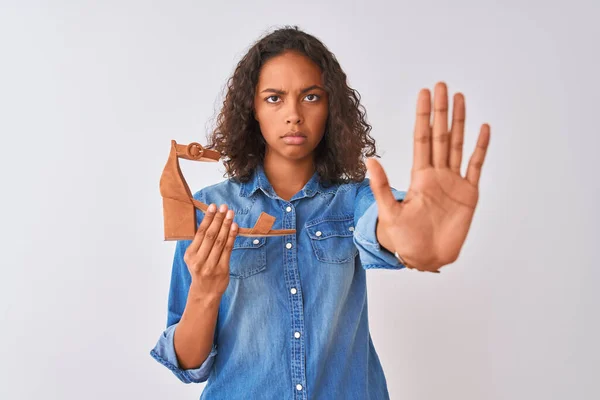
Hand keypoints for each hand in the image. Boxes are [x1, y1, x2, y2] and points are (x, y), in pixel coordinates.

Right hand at [183, 203, 237, 295]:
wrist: (205, 292)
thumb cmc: (200, 270)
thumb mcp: (194, 257)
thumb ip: (200, 242)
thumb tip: (210, 220)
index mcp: (190, 255)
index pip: (200, 233)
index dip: (208, 218)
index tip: (213, 207)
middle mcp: (199, 260)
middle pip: (210, 235)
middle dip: (218, 219)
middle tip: (224, 207)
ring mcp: (211, 266)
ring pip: (220, 241)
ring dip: (226, 225)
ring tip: (230, 214)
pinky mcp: (222, 269)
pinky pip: (228, 249)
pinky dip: (232, 237)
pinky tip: (235, 227)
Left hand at [367, 82, 489, 272]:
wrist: (425, 258)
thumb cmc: (404, 239)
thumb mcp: (389, 212)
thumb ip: (382, 186)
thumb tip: (369, 160)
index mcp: (419, 176)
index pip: (422, 139)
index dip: (424, 116)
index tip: (425, 94)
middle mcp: (437, 174)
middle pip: (440, 135)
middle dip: (441, 111)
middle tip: (442, 86)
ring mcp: (454, 182)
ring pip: (457, 145)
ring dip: (460, 122)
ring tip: (460, 98)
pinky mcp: (469, 194)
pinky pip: (475, 166)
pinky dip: (480, 148)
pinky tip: (483, 129)